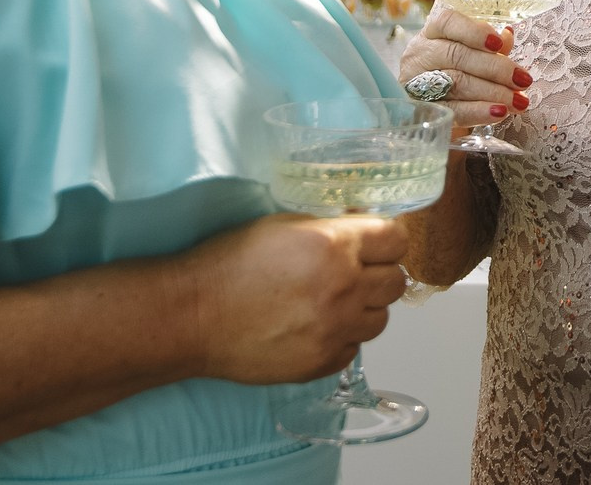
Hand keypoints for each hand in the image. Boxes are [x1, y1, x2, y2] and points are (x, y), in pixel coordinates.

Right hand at [187, 211, 409, 383]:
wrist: (193, 316)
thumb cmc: (229, 263)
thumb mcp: (283, 225)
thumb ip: (330, 227)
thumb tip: (362, 227)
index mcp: (335, 245)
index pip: (397, 239)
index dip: (386, 239)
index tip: (376, 242)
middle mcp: (343, 289)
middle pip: (396, 281)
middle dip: (379, 273)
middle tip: (354, 272)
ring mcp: (335, 331)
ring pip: (380, 318)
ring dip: (363, 308)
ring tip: (332, 302)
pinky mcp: (322, 364)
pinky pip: (353, 349)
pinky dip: (341, 338)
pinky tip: (313, 327)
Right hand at [398, 7, 531, 130]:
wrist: (431, 112)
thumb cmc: (454, 73)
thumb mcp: (470, 55)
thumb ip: (489, 46)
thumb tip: (507, 36)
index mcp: (431, 33)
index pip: (447, 23)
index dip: (474, 32)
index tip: (499, 44)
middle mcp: (419, 55)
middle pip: (457, 55)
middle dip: (495, 68)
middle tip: (522, 79)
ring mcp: (416, 84)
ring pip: (457, 83)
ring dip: (493, 92)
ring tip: (518, 100)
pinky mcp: (421, 111)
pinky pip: (453, 111)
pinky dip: (479, 111)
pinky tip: (499, 113)